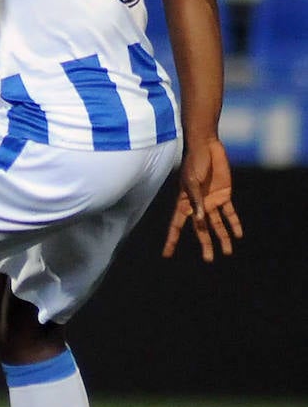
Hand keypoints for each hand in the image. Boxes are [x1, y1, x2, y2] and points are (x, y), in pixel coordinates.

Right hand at [162, 138, 241, 261]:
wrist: (207, 146)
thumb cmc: (194, 161)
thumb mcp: (192, 180)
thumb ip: (196, 200)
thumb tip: (199, 220)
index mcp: (184, 202)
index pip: (176, 224)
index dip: (172, 239)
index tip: (167, 254)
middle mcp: (198, 205)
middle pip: (200, 228)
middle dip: (205, 244)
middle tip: (208, 260)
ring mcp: (211, 201)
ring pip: (216, 224)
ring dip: (222, 237)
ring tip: (227, 252)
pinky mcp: (224, 195)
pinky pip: (230, 213)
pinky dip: (234, 223)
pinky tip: (238, 234)